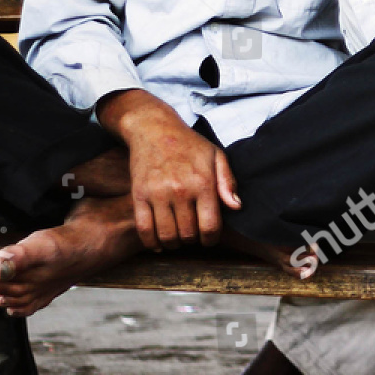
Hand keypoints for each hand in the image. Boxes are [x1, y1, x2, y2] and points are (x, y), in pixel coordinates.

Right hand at [97, 89, 239, 249]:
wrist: (154, 130)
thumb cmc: (190, 145)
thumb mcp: (216, 156)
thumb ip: (228, 182)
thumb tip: (236, 207)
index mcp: (203, 183)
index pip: (210, 226)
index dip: (211, 239)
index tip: (210, 239)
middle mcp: (180, 190)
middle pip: (188, 234)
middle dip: (193, 241)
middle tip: (194, 236)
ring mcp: (157, 194)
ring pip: (167, 235)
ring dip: (174, 243)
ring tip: (178, 239)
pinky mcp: (139, 196)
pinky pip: (144, 229)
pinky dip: (151, 243)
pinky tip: (159, 244)